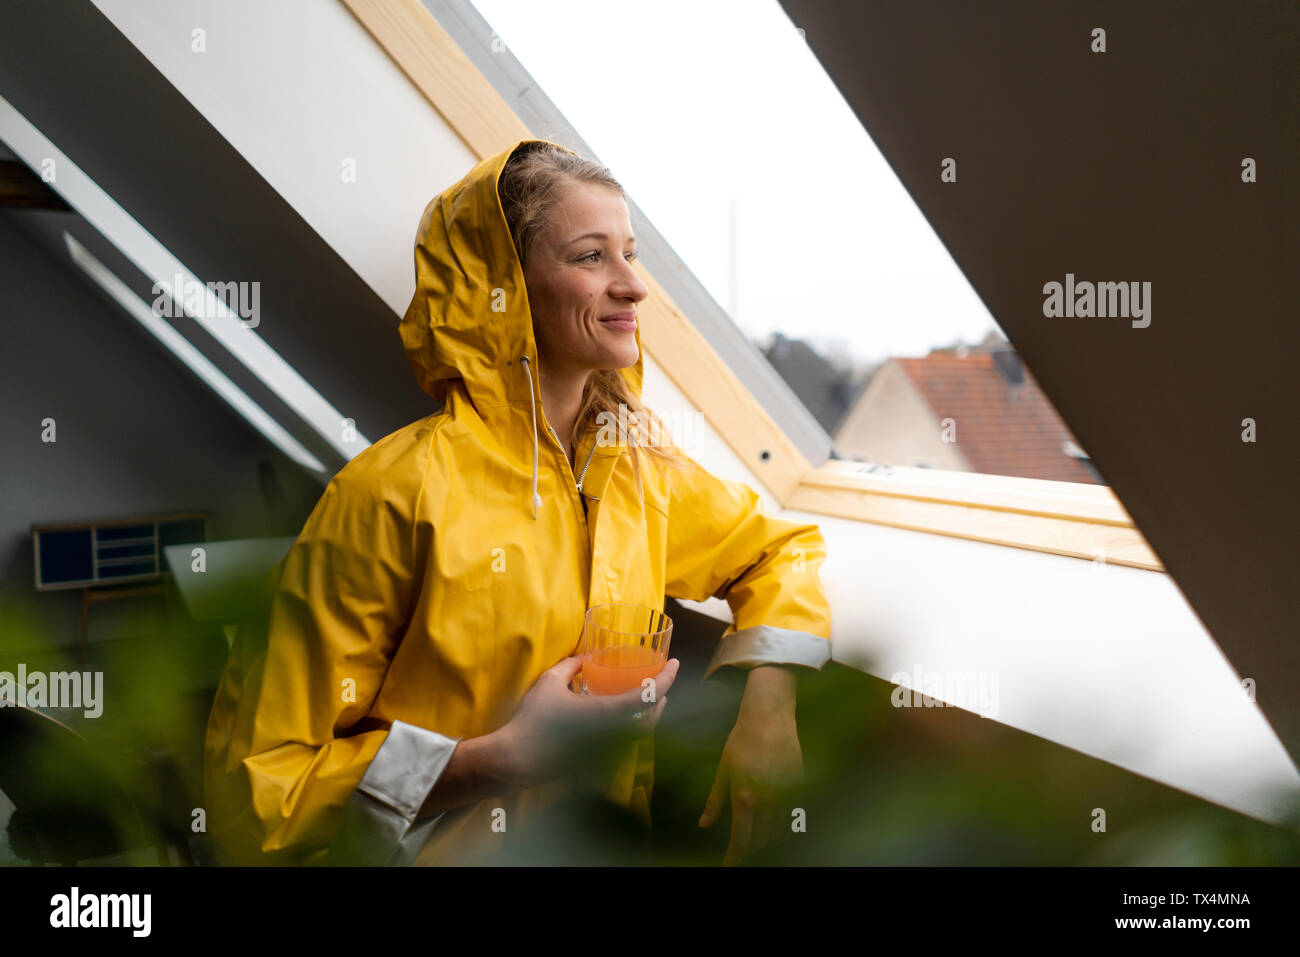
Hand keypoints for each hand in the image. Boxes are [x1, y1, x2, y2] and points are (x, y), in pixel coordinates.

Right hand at [498, 655, 679, 789]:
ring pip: (640, 734)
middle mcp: (612, 735)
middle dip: (662, 700)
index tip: (675, 663)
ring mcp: (605, 750)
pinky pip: (624, 741)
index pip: (649, 697)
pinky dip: (631, 726)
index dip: (667, 678)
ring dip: (649, 715)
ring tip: (648, 697)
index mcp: (606, 714)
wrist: (517, 761)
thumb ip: (569, 666)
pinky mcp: (595, 759)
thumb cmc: (533, 720)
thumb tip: (582, 659)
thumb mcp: (550, 683)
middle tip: (662, 682)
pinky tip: (620, 716)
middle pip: (652, 720)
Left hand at [698, 666, 801, 864]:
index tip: (727, 867)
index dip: (734, 858)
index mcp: (744, 798)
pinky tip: (776, 823)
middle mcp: (767, 802)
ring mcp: (786, 795)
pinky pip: (793, 814)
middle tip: (740, 851)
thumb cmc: (741, 739)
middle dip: (751, 849)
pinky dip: (784, 824)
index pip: (741, 840)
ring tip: (757, 838)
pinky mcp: (799, 786)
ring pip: (779, 830)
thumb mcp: (723, 769)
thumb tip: (704, 824)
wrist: (770, 716)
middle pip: (762, 840)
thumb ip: (715, 800)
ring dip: (767, 838)